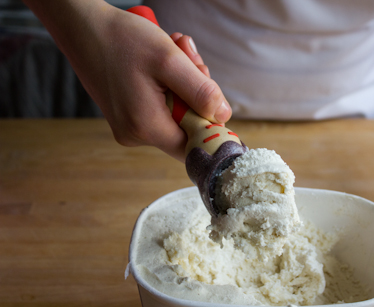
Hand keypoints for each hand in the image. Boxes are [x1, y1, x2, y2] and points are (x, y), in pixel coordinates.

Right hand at [23, 1, 230, 161]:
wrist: (83, 28)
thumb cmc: (121, 39)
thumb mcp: (170, 61)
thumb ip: (201, 92)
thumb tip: (223, 116)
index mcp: (146, 127)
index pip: (195, 147)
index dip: (212, 126)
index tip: (214, 98)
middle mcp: (136, 134)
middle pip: (187, 128)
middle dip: (197, 95)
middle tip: (192, 60)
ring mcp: (130, 126)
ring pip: (176, 115)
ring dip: (185, 85)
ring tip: (177, 52)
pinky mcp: (127, 115)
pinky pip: (161, 108)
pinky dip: (170, 85)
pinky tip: (165, 61)